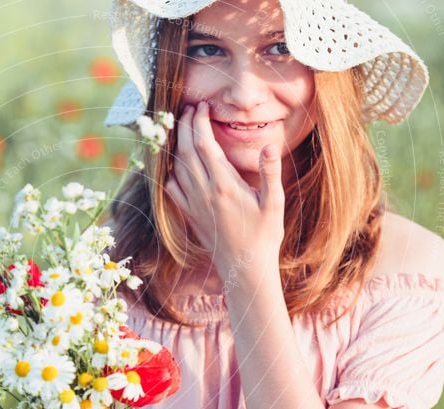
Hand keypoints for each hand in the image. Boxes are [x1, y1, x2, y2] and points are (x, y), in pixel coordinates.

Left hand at [165, 100, 284, 280]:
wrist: (244, 267)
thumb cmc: (263, 235)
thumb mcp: (273, 202)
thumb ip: (270, 172)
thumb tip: (270, 144)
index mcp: (224, 185)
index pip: (204, 145)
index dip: (199, 122)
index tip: (201, 106)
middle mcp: (204, 192)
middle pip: (185, 151)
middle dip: (184, 126)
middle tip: (188, 109)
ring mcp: (193, 204)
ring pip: (176, 167)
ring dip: (176, 145)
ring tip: (181, 128)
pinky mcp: (188, 214)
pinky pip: (171, 188)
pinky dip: (170, 171)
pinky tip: (176, 163)